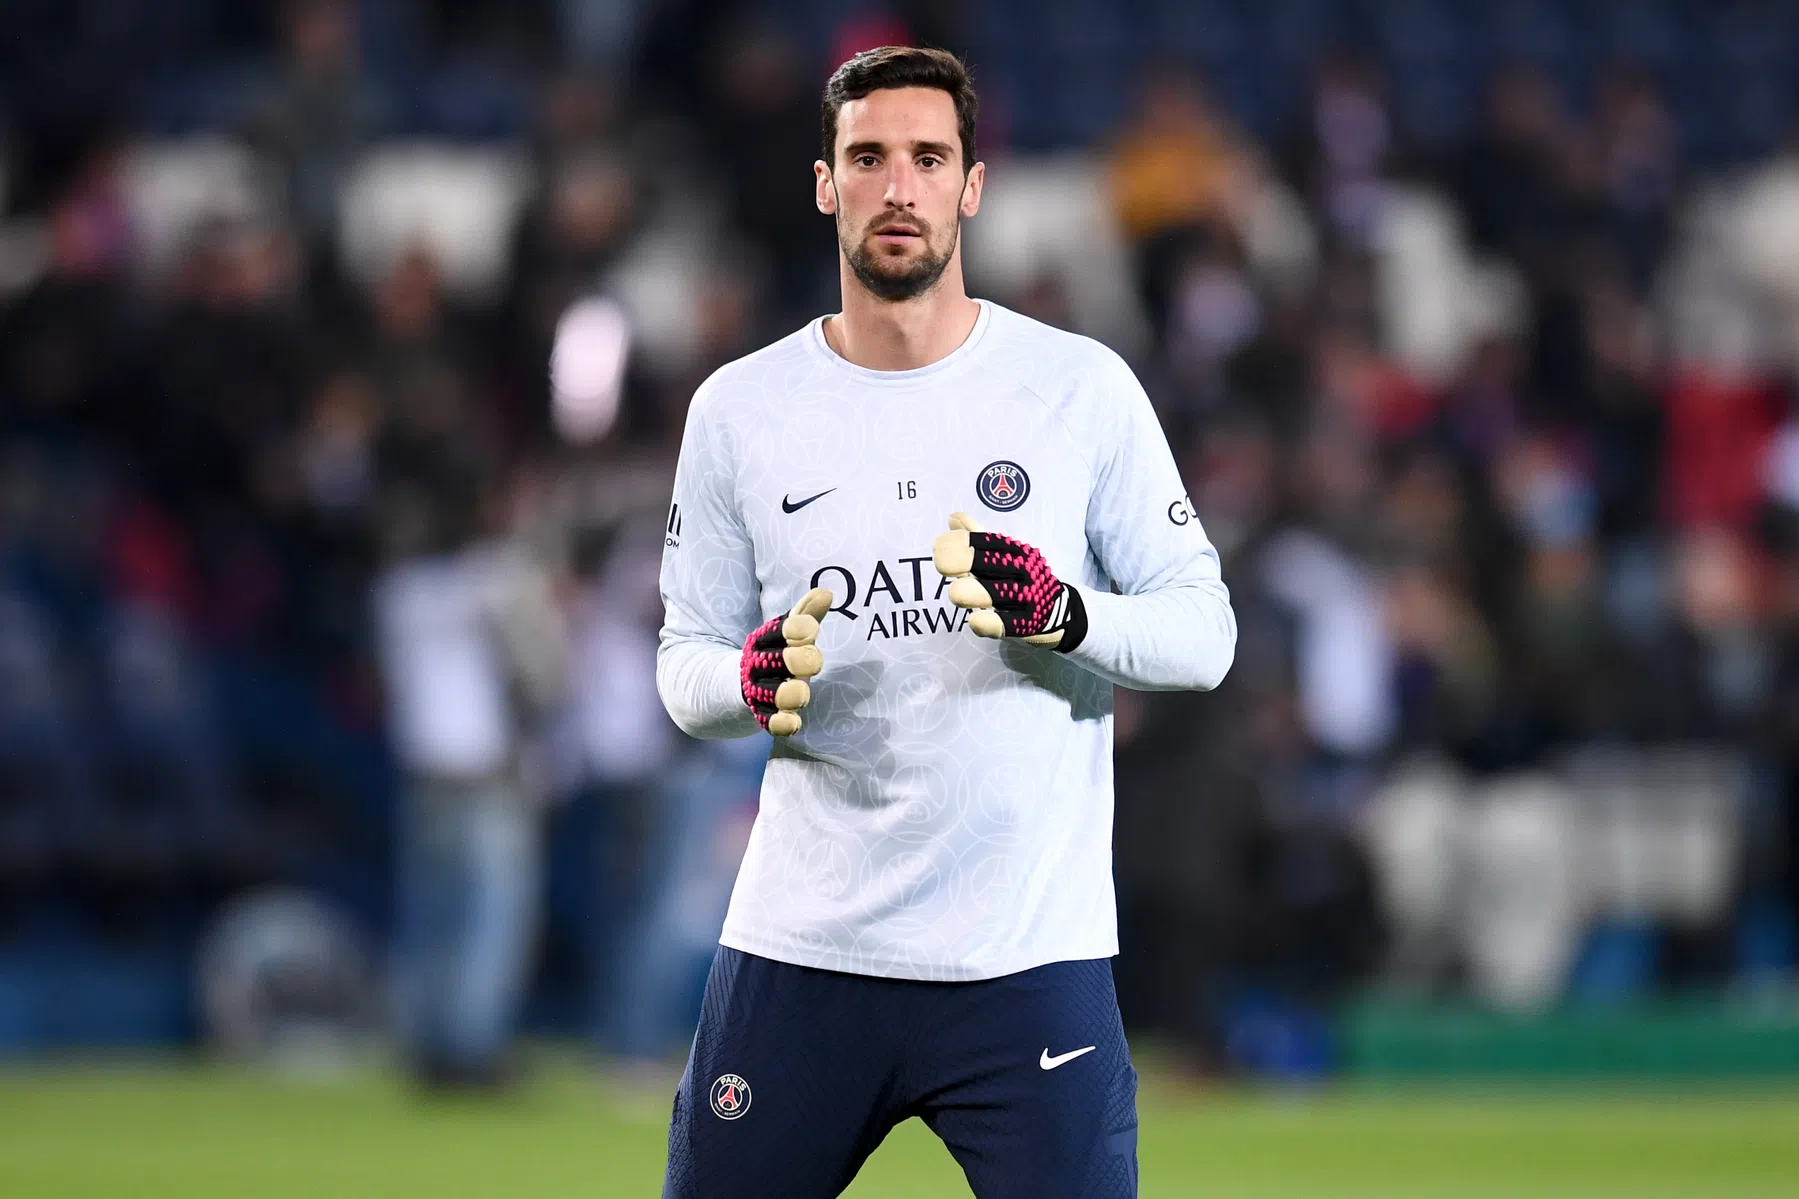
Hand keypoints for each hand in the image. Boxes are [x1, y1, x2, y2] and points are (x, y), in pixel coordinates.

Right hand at [740, 587, 831, 734]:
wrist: (743, 683)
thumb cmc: (778, 653)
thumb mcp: (789, 633)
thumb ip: (806, 614)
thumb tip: (826, 593)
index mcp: (766, 640)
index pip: (780, 630)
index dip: (796, 629)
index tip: (811, 628)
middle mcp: (761, 664)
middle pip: (779, 661)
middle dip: (798, 660)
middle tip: (814, 662)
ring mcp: (761, 691)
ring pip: (775, 694)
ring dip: (790, 693)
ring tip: (801, 692)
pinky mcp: (763, 715)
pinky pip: (770, 722)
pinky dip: (781, 723)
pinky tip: (793, 722)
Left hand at [931, 513, 1087, 650]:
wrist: (1059, 609)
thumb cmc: (1021, 578)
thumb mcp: (1004, 555)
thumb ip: (978, 538)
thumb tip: (953, 518)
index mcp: (1014, 551)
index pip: (986, 541)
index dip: (959, 541)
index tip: (938, 546)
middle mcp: (1021, 570)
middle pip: (989, 563)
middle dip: (961, 561)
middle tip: (941, 564)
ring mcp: (1026, 597)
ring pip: (997, 593)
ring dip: (973, 592)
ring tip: (955, 592)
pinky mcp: (1029, 623)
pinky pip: (1007, 624)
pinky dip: (990, 623)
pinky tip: (975, 619)